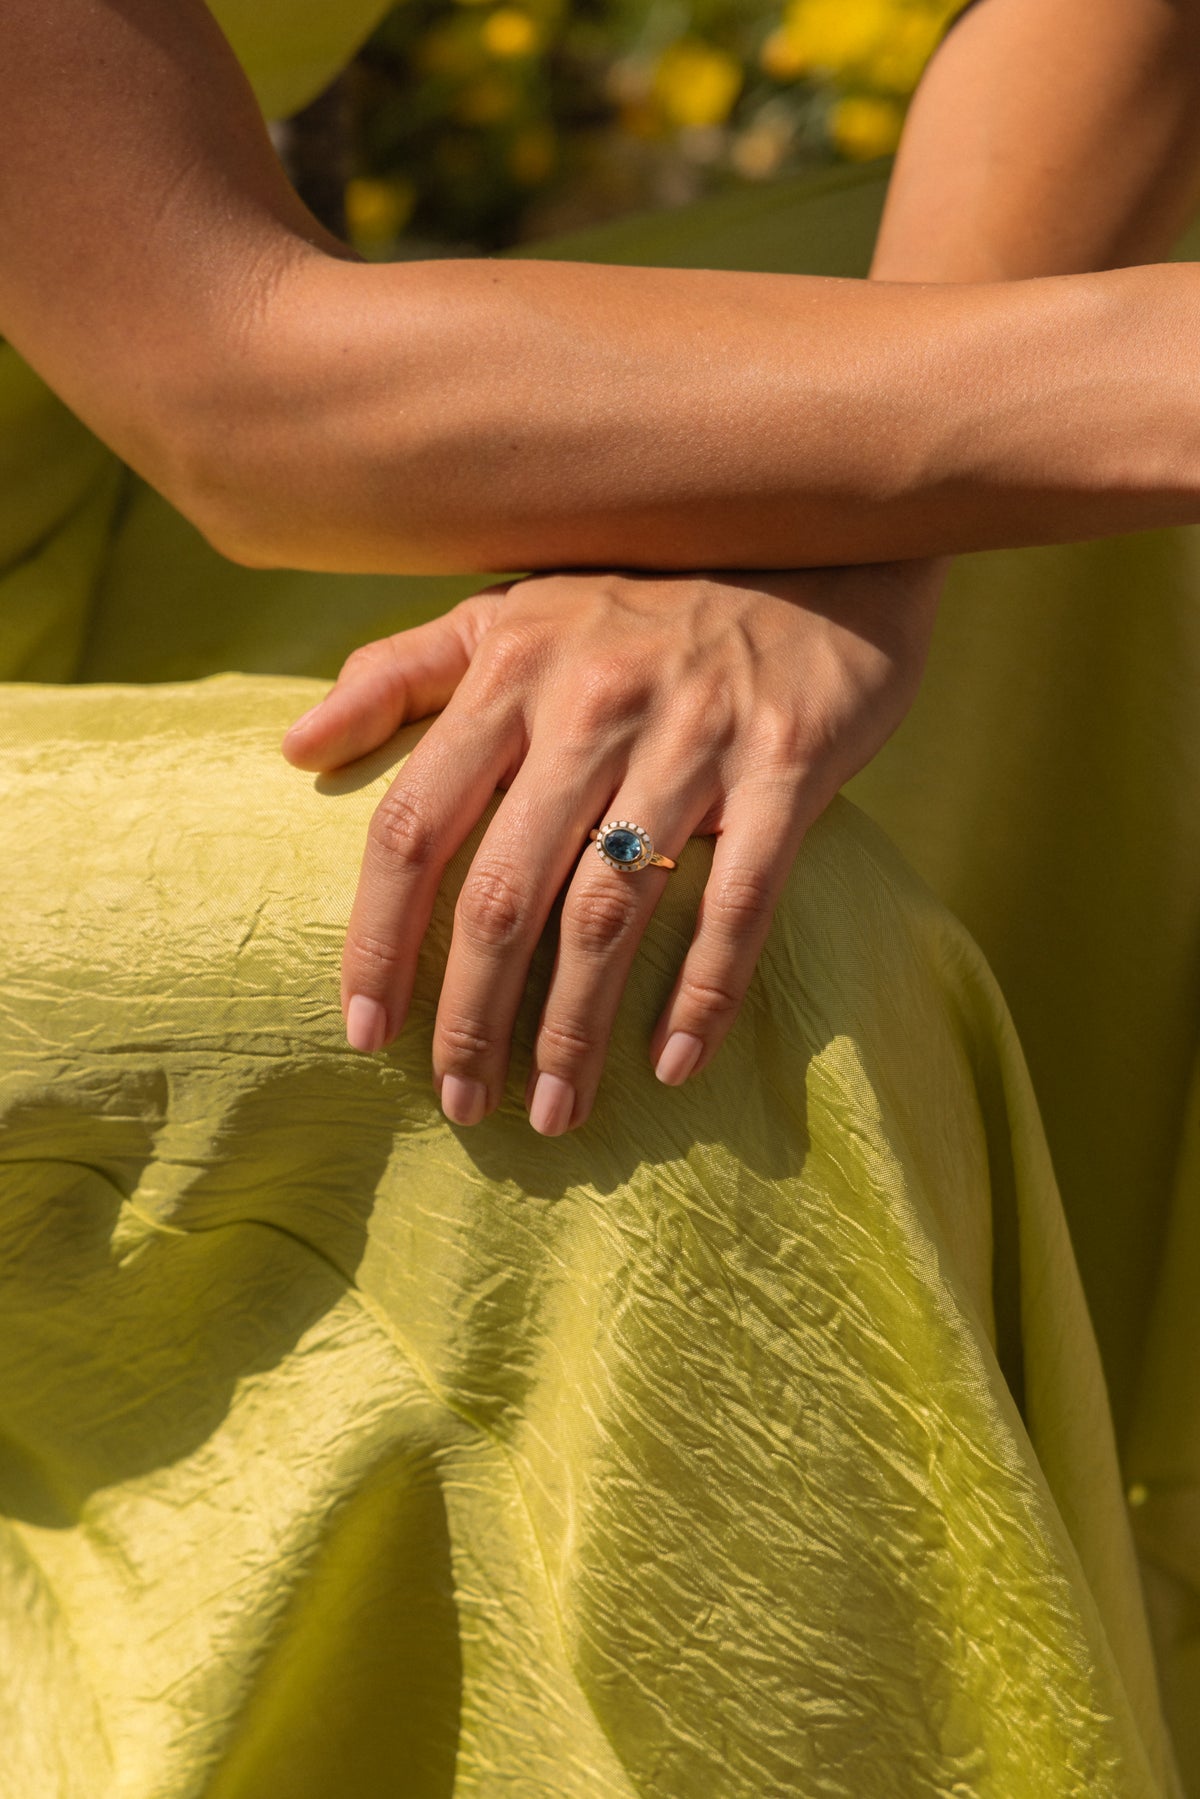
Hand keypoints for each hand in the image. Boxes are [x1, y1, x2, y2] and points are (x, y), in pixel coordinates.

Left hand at [282, 562, 945, 1133]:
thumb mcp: (510, 609)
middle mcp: (592, 704)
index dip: (378, 938)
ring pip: (612, 910)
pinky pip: (740, 898)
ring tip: (552, 1112)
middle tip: (459, 1103)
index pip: (414, 825)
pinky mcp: (789, 762)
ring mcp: (694, 736)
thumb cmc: (644, 595)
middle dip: (470, 1014)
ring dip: (574, 1028)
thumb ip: (400, 674)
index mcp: (511, 670)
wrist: (821, 534)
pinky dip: (703, 990)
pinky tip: (674, 1064)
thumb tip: (291, 748)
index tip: (362, 1031)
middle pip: (503, 890)